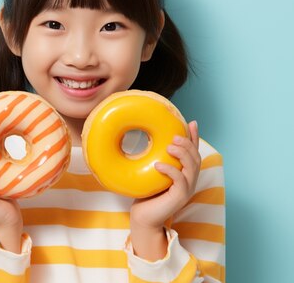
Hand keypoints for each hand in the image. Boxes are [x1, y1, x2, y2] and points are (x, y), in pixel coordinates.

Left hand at [129, 121, 200, 258]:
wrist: (144, 218)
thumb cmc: (146, 196)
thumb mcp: (153, 174)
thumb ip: (158, 161)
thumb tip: (153, 142)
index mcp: (185, 174)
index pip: (194, 153)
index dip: (194, 138)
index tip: (191, 123)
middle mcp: (190, 181)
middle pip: (196, 158)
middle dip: (188, 144)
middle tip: (175, 136)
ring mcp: (186, 190)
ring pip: (192, 168)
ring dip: (182, 154)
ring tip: (170, 146)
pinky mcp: (180, 198)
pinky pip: (180, 181)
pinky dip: (171, 170)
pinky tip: (158, 165)